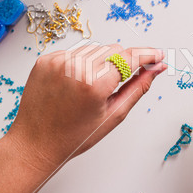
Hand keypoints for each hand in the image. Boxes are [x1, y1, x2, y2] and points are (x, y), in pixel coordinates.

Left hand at [11, 43, 165, 167]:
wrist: (35, 143)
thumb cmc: (74, 136)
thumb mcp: (113, 115)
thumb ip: (138, 87)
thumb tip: (157, 69)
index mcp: (94, 84)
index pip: (130, 58)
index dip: (147, 55)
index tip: (157, 55)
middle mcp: (75, 67)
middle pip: (114, 49)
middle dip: (123, 61)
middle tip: (120, 81)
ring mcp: (58, 61)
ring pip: (95, 48)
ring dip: (102, 62)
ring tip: (93, 87)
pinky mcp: (46, 59)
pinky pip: (75, 52)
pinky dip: (82, 63)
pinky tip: (77, 83)